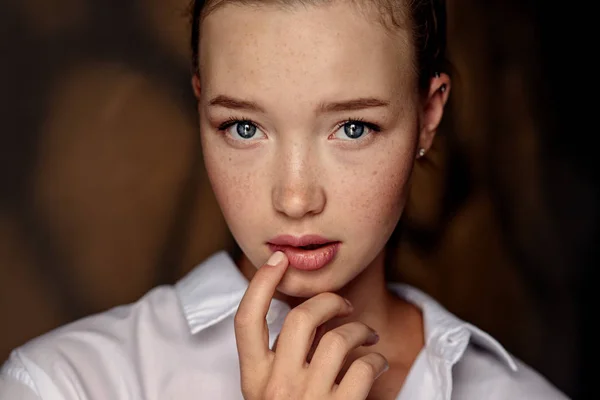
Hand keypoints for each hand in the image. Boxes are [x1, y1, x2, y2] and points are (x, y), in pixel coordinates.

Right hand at [234, 251, 388, 399]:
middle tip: (343, 304)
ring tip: (368, 336)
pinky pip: (365, 368)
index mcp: (253, 380)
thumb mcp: (270, 394)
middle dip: (329, 300)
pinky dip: (376, 359)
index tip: (279, 261)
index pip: (246, 320)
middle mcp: (277, 388)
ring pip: (339, 339)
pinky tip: (376, 363)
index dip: (260, 283)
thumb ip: (277, 360)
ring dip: (360, 330)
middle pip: (302, 318)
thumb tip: (307, 314)